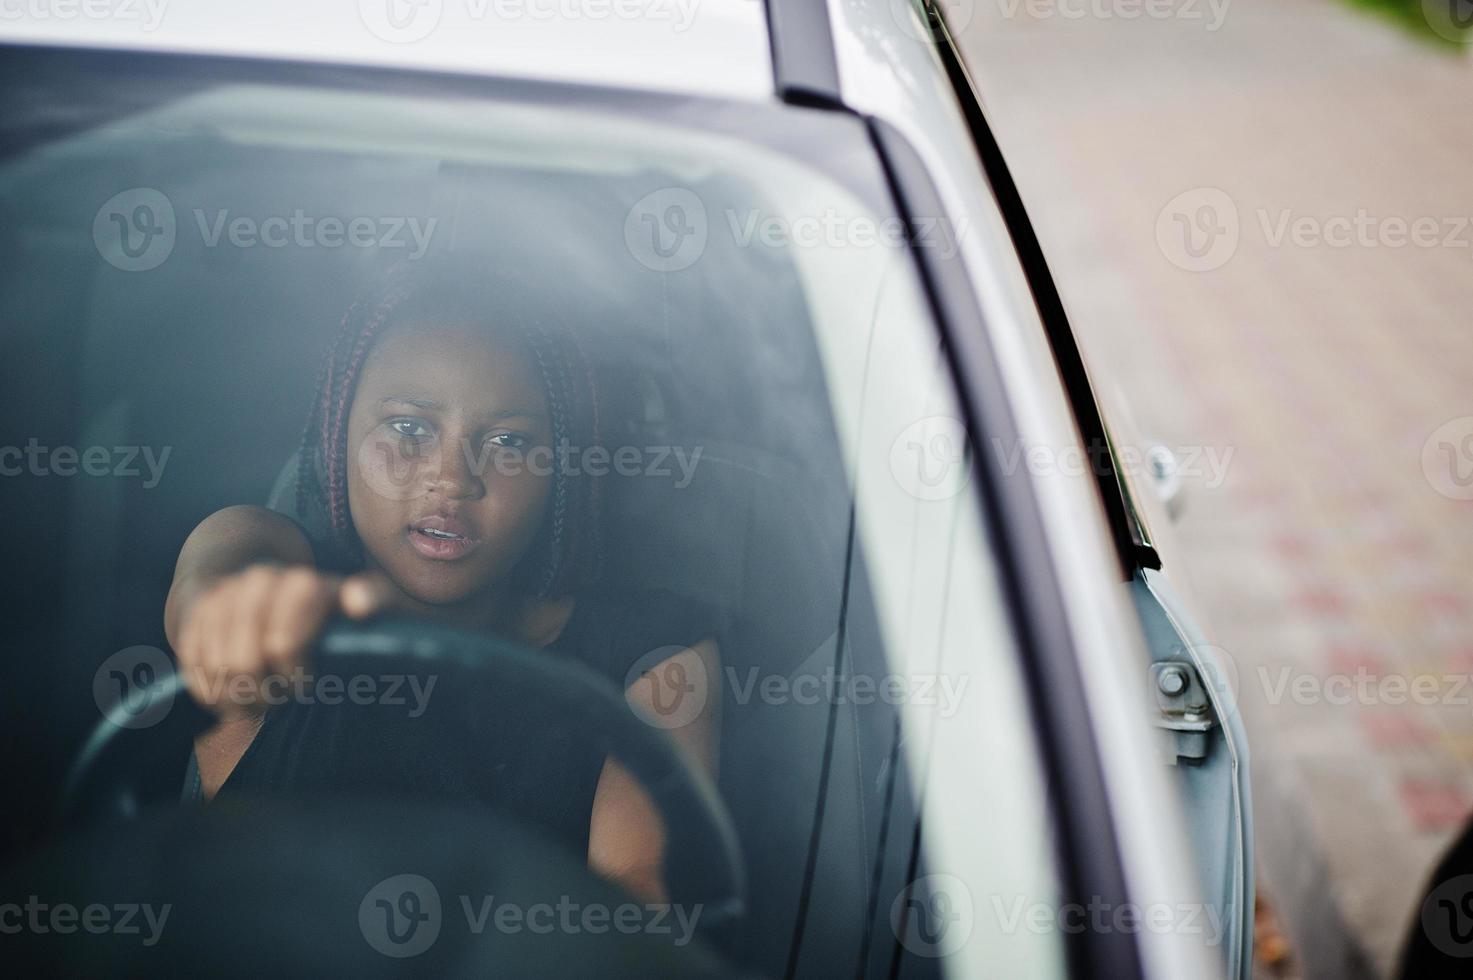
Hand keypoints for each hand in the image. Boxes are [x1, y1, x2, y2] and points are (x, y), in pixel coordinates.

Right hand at [175, 565, 397, 717]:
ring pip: (218, 672)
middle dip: (266, 691)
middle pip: (246, 664)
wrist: (259, 582)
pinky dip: (217, 696)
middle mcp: (256, 582)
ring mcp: (220, 599)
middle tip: (283, 696)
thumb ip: (375, 600)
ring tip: (263, 696)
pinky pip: (196, 674)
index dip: (295, 676)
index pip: (282, 645)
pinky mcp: (192, 619)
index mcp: (300, 582)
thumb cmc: (323, 608)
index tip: (308, 684)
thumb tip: (357, 603)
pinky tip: (238, 692)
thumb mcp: (361, 601)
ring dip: (241, 697)